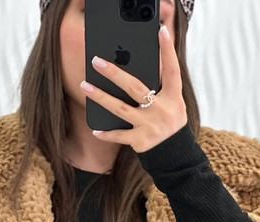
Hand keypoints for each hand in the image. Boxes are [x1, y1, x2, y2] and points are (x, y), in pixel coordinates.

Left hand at [81, 25, 187, 152]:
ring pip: (120, 108)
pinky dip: (106, 134)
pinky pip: (119, 135)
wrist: (174, 153)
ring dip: (100, 97)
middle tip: (96, 61)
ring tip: (85, 86)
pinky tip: (95, 130)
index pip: (171, 70)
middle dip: (114, 73)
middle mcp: (162, 110)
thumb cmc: (169, 121)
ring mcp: (150, 126)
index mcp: (173, 97)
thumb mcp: (172, 102)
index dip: (168, 50)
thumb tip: (135, 66)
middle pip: (134, 87)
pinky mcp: (141, 141)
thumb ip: (160, 86)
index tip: (161, 31)